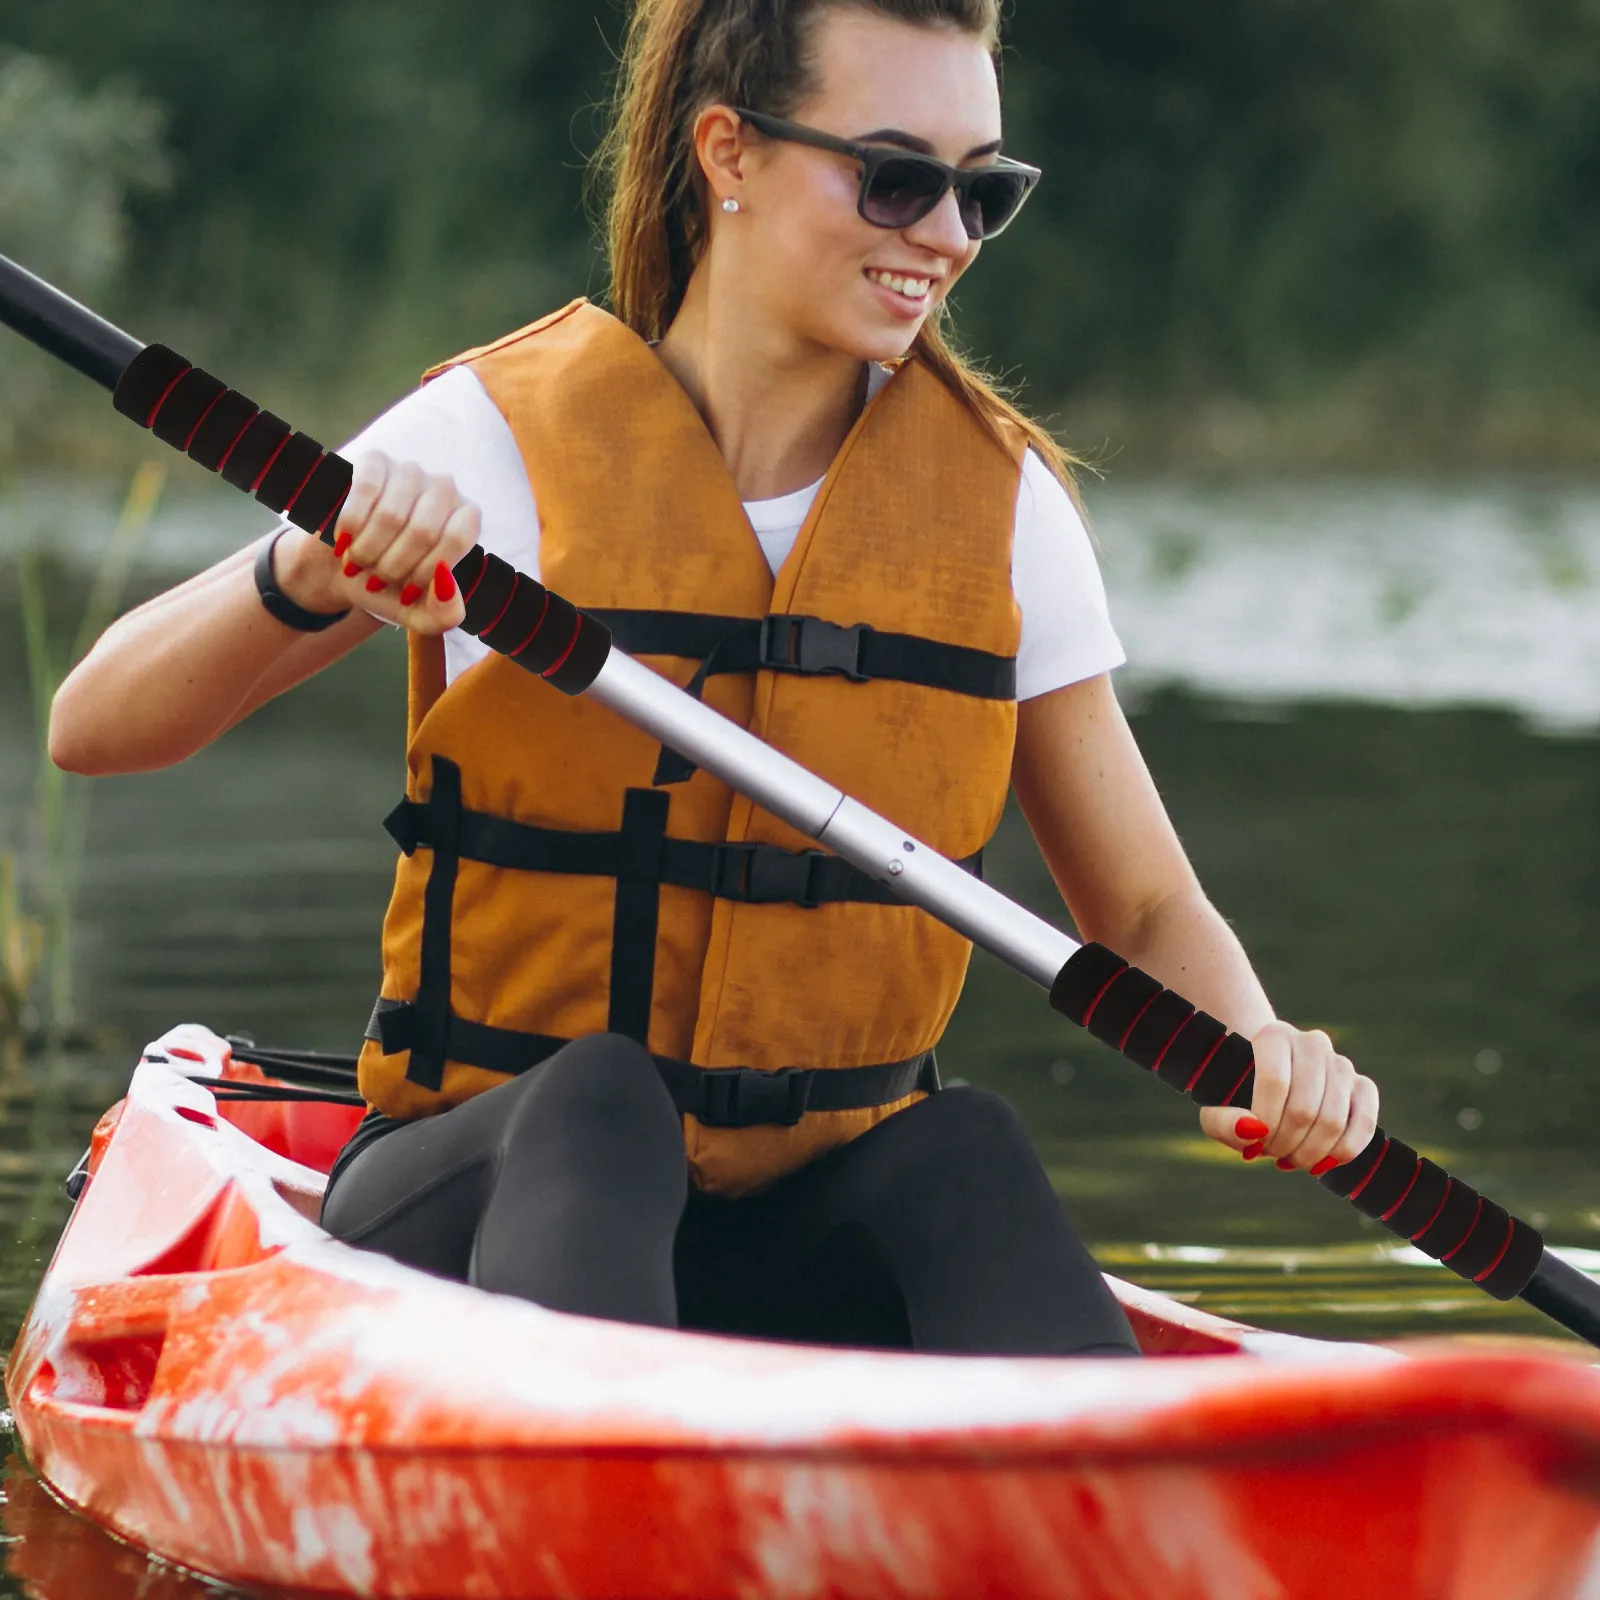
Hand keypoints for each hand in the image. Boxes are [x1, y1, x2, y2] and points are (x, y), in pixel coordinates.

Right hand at [281, 450, 477, 634]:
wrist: (345, 569)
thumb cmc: (392, 589)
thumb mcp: (420, 615)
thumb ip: (445, 615)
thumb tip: (444, 583)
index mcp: (467, 520)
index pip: (456, 539)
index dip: (425, 572)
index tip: (406, 591)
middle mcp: (445, 489)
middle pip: (423, 531)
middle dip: (392, 566)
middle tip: (376, 578)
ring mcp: (410, 471)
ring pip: (391, 515)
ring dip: (367, 551)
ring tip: (359, 562)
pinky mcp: (374, 461)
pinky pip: (365, 490)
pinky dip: (350, 525)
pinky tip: (343, 540)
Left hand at [1199, 1021, 1378, 1174]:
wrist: (1265, 1078)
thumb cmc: (1236, 1094)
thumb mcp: (1215, 1107)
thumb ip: (1222, 1120)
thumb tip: (1253, 1131)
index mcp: (1274, 1036)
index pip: (1275, 1084)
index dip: (1266, 1123)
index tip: (1254, 1141)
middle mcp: (1313, 1043)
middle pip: (1304, 1108)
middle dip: (1285, 1144)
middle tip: (1270, 1153)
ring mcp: (1341, 1064)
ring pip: (1334, 1121)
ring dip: (1309, 1153)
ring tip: (1289, 1158)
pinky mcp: (1363, 1086)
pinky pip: (1365, 1124)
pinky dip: (1343, 1151)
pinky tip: (1321, 1163)